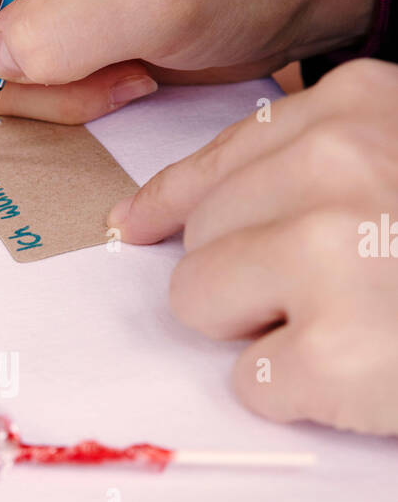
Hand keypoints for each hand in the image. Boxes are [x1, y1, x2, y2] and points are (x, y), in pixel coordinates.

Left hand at [109, 60, 397, 435]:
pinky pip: (248, 381)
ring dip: (258, 331)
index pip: (219, 156)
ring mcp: (332, 256)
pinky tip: (363, 372)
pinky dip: (298, 393)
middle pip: (199, 234)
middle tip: (336, 291)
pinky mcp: (335, 353)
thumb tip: (155, 216)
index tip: (137, 225)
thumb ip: (306, 168)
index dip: (174, 200)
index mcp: (358, 108)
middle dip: (243, 277)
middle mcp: (338, 166)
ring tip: (350, 324)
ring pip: (197, 300)